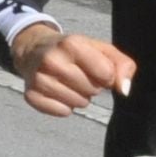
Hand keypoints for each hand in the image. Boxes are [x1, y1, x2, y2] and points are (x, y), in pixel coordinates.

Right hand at [12, 23, 135, 117]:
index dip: (107, 75)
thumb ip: (123, 65)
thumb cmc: (75, 52)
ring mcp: (39, 79)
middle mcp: (52, 60)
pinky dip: (65, 106)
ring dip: (79, 96)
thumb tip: (124, 89)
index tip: (98, 68)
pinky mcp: (31, 95)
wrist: (35, 49)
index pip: (106, 74)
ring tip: (69, 82)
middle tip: (80, 74)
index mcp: (72, 44)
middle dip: (92, 85)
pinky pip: (63, 112)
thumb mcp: (101, 49)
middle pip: (92, 90)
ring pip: (78, 104)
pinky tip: (59, 92)